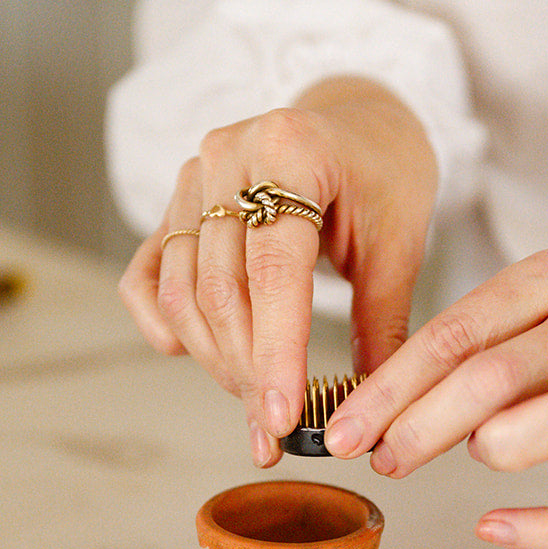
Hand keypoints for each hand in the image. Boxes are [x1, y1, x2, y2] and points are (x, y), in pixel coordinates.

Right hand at [117, 77, 437, 464]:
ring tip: (255, 397)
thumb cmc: (384, 174)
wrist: (358, 124)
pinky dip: (164, 323)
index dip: (276, 351)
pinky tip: (193, 355)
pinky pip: (148, 274)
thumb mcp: (399, 241)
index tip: (283, 415)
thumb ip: (380, 322)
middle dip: (247, 369)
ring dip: (214, 358)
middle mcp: (230, 155)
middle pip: (220, 288)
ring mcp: (194, 177)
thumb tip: (369, 409)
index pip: (274, 269)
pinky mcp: (176, 204)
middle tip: (275, 424)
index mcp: (292, 150)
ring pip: (181, 291)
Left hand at [323, 247, 547, 548]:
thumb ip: (451, 366)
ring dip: (498, 447)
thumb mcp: (512, 343)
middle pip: (498, 372)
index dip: (391, 386)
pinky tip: (494, 528)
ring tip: (469, 464)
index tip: (343, 430)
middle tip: (383, 460)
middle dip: (426, 423)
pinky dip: (543, 528)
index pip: (456, 330)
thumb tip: (365, 420)